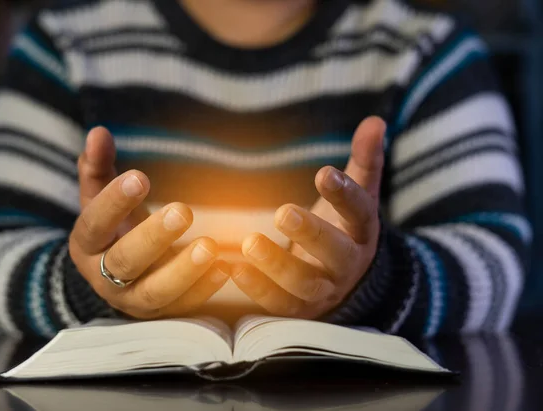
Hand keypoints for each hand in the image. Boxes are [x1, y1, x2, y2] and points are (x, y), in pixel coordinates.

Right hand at [68, 127, 229, 318]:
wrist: (117, 276)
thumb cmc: (114, 228)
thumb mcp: (100, 198)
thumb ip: (98, 166)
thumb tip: (98, 132)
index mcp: (87, 245)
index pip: (94, 224)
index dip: (114, 202)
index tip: (142, 176)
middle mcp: (104, 277)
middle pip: (125, 262)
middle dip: (153, 238)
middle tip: (183, 211)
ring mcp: (132, 301)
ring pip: (154, 293)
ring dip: (183, 271)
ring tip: (210, 246)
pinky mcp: (160, 315)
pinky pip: (182, 308)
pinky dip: (204, 290)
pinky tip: (226, 268)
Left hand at [232, 117, 385, 318]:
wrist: (343, 279)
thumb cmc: (344, 227)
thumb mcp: (358, 194)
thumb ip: (364, 160)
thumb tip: (375, 121)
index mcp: (362, 233)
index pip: (361, 214)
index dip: (346, 194)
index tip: (323, 172)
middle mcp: (346, 265)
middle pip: (336, 253)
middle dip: (311, 234)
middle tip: (282, 213)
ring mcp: (323, 291)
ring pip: (304, 285)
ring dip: (276, 266)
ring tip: (248, 243)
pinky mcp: (299, 310)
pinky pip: (278, 304)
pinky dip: (256, 289)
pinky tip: (232, 268)